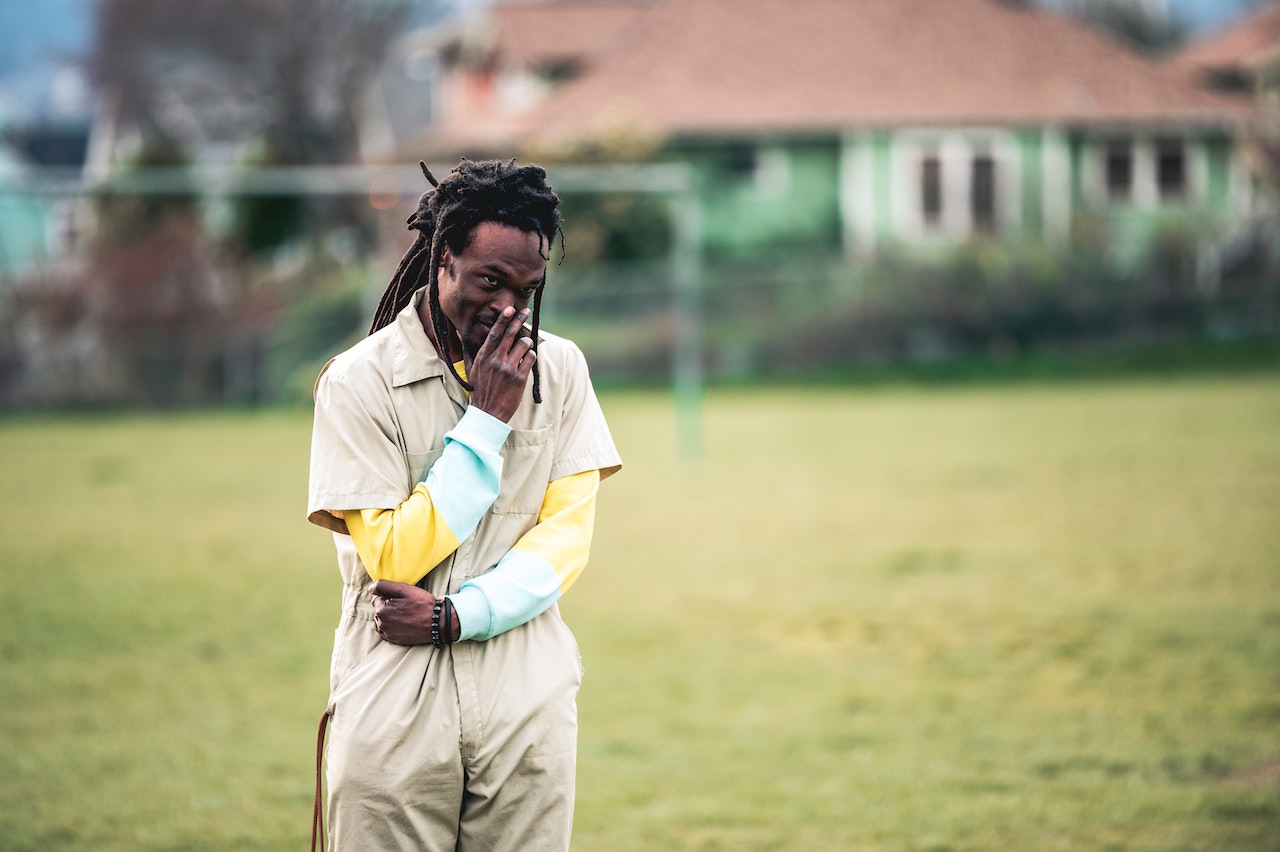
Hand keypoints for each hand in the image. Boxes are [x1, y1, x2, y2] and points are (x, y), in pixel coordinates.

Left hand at [369, 580, 457, 644]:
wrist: (438, 623)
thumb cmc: (422, 604)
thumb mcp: (404, 589)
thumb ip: (384, 586)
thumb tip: (370, 589)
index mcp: (382, 610)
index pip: (377, 598)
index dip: (389, 596)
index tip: (401, 598)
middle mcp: (382, 623)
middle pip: (378, 610)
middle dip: (387, 606)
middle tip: (404, 606)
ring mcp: (387, 633)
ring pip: (381, 621)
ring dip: (387, 616)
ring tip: (403, 614)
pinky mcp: (393, 640)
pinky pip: (384, 631)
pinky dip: (389, 626)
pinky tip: (401, 623)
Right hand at [467, 306, 534, 421]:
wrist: (487, 412)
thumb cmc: (481, 391)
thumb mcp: (473, 371)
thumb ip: (476, 354)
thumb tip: (470, 339)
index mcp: (483, 357)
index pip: (494, 333)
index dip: (503, 319)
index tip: (510, 309)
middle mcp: (495, 360)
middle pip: (510, 334)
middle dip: (519, 319)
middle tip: (526, 310)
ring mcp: (508, 368)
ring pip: (523, 344)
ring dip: (527, 342)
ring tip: (526, 345)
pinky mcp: (519, 378)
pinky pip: (530, 359)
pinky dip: (531, 356)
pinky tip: (528, 358)